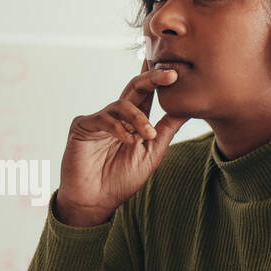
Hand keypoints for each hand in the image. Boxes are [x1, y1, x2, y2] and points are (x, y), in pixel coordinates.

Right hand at [55, 59, 188, 226]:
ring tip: (148, 135)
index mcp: (133, 120)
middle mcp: (116, 115)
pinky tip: (128, 141)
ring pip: (121, 104)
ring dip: (138, 118)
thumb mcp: (152, 153)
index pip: (148, 93)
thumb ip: (166, 129)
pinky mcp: (82, 126)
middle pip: (135, 87)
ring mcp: (98, 119)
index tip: (179, 69)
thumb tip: (188, 107)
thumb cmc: (122, 179)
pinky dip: (118, 129)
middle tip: (172, 74)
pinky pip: (103, 119)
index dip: (160, 78)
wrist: (95, 201)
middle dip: (153, 78)